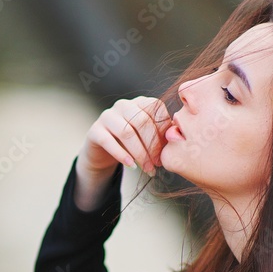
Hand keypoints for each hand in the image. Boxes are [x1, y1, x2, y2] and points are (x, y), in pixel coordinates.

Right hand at [73, 96, 171, 210]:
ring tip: (148, 169)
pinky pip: (108, 141)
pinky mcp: (94, 130)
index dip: (163, 130)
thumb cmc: (132, 145)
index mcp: (139, 103)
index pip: (155, 109)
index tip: (168, 150)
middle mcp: (123, 105)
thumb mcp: (148, 138)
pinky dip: (122, 155)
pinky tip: (132, 166)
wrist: (103, 153)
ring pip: (126, 132)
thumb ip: (161, 134)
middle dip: (152, 145)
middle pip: (141, 121)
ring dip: (140, 153)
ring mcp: (107, 116)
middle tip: (158, 163)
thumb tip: (177, 137)